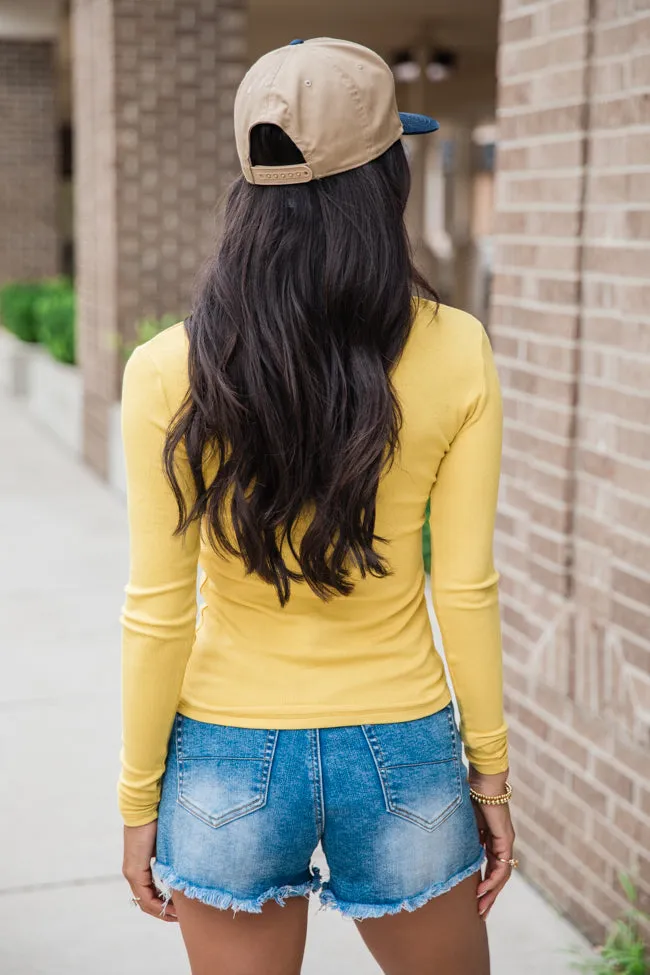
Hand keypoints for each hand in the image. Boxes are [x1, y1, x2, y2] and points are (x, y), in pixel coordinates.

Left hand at [122, 820, 176, 921]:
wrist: (145, 807)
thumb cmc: (157, 821)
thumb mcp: (165, 846)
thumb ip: (169, 860)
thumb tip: (181, 870)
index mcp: (138, 867)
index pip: (148, 893)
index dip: (162, 904)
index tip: (177, 908)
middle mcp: (131, 873)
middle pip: (146, 902)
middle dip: (162, 912)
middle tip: (178, 917)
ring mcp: (131, 872)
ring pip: (145, 901)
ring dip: (160, 910)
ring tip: (177, 916)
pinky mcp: (134, 870)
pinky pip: (145, 895)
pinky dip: (157, 904)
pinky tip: (170, 907)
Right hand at [469, 768, 515, 921]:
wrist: (481, 779)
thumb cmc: (468, 794)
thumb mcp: (460, 823)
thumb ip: (457, 837)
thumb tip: (440, 848)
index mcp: (489, 839)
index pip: (489, 868)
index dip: (482, 885)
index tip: (473, 900)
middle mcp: (500, 843)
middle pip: (497, 877)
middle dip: (488, 897)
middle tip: (480, 914)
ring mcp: (504, 841)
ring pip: (502, 875)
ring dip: (492, 893)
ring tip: (481, 909)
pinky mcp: (505, 839)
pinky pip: (502, 866)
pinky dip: (493, 880)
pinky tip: (483, 890)